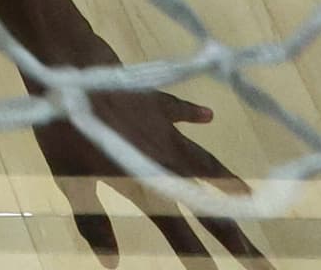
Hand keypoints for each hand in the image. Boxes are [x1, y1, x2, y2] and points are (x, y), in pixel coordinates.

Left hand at [36, 91, 256, 263]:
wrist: (71, 70)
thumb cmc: (64, 129)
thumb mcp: (71, 182)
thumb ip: (94, 223)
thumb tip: (111, 263)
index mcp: (144, 184)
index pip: (178, 230)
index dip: (198, 257)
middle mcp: (165, 162)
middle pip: (208, 205)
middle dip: (233, 234)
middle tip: (256, 257)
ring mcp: (165, 131)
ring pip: (207, 164)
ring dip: (229, 184)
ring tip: (251, 199)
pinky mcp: (157, 103)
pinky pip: (181, 110)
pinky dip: (195, 114)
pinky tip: (208, 117)